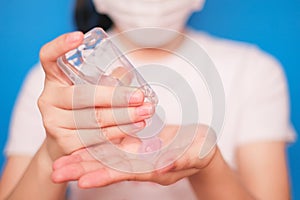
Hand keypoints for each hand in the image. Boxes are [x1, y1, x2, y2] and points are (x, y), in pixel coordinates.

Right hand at [38, 31, 154, 160]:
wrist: (65, 146)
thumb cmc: (83, 112)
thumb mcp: (91, 92)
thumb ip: (106, 81)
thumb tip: (129, 72)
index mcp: (55, 80)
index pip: (48, 57)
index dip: (60, 46)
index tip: (79, 36)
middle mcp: (49, 99)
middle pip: (83, 95)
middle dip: (115, 97)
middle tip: (140, 97)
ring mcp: (53, 122)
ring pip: (93, 119)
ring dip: (124, 117)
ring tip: (144, 113)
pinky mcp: (64, 144)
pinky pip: (96, 139)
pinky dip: (119, 134)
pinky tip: (135, 129)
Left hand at [51, 124, 216, 187]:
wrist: (199, 146)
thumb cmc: (200, 150)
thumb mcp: (195, 154)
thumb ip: (180, 160)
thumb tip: (161, 168)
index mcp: (154, 167)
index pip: (126, 172)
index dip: (105, 175)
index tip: (83, 181)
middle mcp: (141, 163)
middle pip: (109, 168)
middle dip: (83, 171)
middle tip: (57, 174)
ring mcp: (137, 154)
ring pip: (107, 158)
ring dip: (83, 161)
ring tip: (60, 165)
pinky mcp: (136, 145)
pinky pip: (114, 146)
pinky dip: (96, 148)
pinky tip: (79, 149)